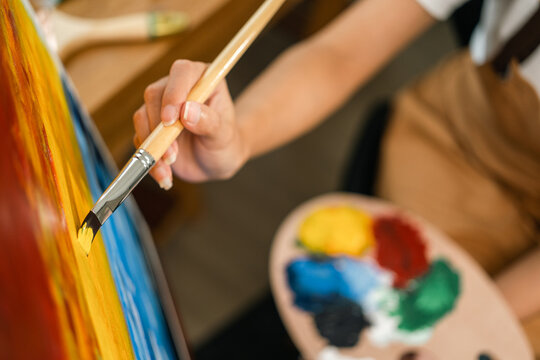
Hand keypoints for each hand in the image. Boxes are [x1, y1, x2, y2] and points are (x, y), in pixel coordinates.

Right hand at [133, 60, 246, 188]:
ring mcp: (160, 107)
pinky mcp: (150, 127)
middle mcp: (178, 88)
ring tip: (169, 166)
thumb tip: (187, 110)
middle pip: (155, 94)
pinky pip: (140, 139)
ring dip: (152, 144)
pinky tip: (164, 174)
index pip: (182, 72)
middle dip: (159, 126)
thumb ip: (209, 122)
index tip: (171, 120)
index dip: (173, 93)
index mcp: (202, 79)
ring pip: (142, 116)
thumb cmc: (226, 142)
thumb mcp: (224, 135)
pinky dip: (148, 158)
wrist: (217, 161)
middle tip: (172, 153)